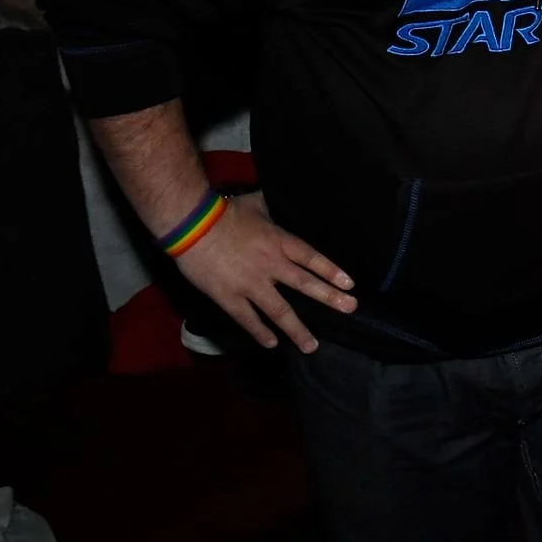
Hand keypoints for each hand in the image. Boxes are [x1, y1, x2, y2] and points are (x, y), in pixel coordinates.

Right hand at [173, 192, 356, 353]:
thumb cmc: (223, 211)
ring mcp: (251, 284)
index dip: (332, 271)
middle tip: (350, 309)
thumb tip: (281, 195)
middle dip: (330, 298)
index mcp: (279, 241)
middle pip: (306, 284)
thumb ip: (272, 208)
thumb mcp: (256, 204)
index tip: (349, 285)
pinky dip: (260, 332)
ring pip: (280, 311)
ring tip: (312, 346)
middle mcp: (271, 265)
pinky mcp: (228, 297)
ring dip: (297, 330)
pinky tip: (272, 343)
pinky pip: (248, 319)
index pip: (312, 258)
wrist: (191, 224)